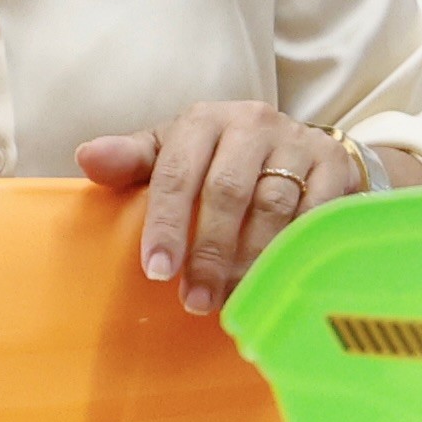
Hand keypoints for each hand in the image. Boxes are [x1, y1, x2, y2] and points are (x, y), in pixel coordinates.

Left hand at [78, 103, 377, 317]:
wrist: (299, 146)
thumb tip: (86, 158)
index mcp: (204, 120)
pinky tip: (281, 279)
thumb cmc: (220, 158)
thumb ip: (131, 161)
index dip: (166, 224)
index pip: (177, 173)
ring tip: (232, 299)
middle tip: (195, 301)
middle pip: (227, 192)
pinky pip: (317, 213)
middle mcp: (252, 122)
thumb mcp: (173, 153)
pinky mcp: (335, 163)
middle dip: (208, 252)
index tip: (156, 272)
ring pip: (273, 207)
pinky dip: (296, 249)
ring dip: (251, 260)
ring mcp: (298, 141)